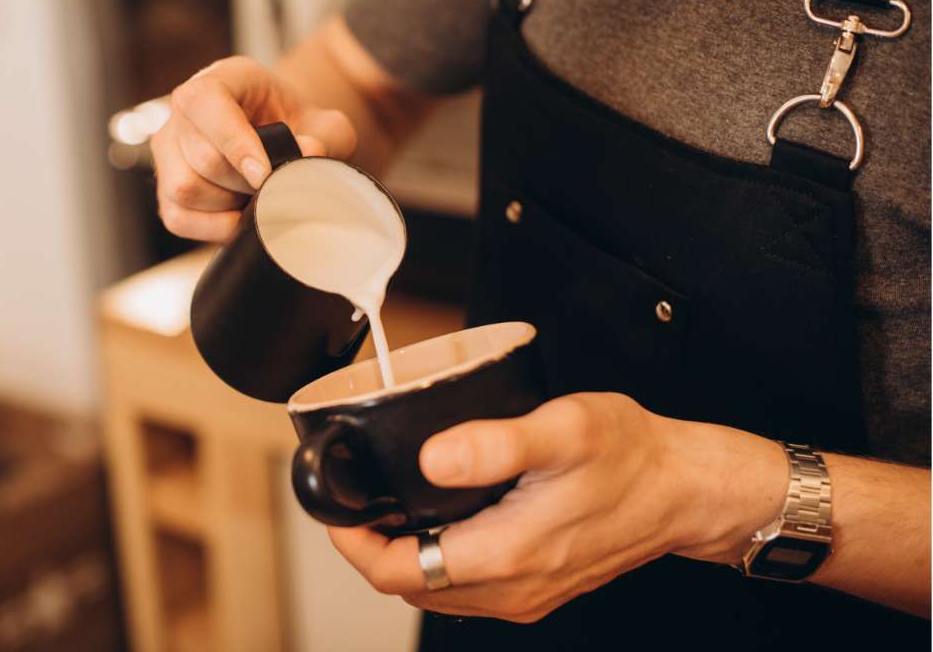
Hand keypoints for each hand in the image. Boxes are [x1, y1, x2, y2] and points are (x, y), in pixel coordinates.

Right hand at [149, 56, 356, 241]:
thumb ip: (327, 137)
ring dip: (229, 204)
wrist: (283, 138)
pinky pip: (178, 218)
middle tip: (274, 185)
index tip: (264, 173)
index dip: (233, 141)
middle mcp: (185, 110)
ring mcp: (168, 148)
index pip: (206, 102)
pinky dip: (214, 227)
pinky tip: (240, 216)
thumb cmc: (299, 126)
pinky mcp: (164, 187)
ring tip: (256, 195)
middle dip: (245, 183)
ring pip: (184, 188)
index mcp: (223, 78)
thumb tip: (308, 154)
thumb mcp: (326, 126)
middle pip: (202, 158)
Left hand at [328, 392, 786, 622]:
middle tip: (357, 500)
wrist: (686, 488)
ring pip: (436, 590)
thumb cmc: (632, 455)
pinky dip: (438, 558)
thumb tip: (431, 460)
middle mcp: (513, 589)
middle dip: (371, 547)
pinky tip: (440, 519)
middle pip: (409, 586)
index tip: (337, 508)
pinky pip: (467, 586)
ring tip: (388, 505)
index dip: (354, 544)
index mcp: (508, 555)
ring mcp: (527, 594)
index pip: (397, 573)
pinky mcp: (539, 586)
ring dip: (403, 555)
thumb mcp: (563, 430)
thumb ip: (493, 445)